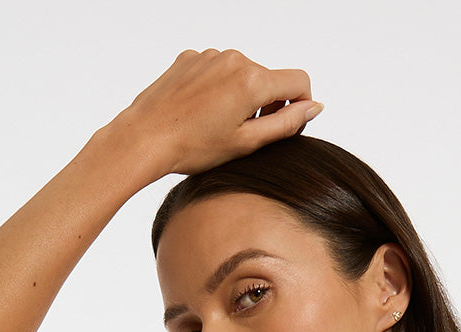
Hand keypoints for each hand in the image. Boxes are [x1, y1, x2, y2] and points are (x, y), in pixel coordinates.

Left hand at [109, 49, 323, 177]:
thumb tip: (315, 106)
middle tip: (244, 135)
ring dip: (241, 96)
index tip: (286, 124)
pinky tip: (200, 112)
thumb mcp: (247, 142)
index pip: (300, 81)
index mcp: (253, 80)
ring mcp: (211, 54)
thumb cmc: (193, 147)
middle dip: (267, 104)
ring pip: (243, 74)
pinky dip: (218, 89)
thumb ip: (286, 123)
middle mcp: (235, 58)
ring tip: (217, 126)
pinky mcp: (191, 57)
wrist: (144, 138)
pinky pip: (217, 70)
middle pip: (270, 78)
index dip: (301, 104)